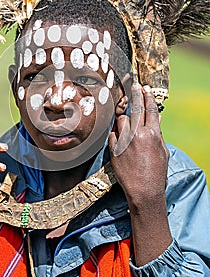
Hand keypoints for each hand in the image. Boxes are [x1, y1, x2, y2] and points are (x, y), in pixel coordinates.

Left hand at [109, 83, 168, 210]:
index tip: (146, 88)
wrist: (143, 190)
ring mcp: (124, 141)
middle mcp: (137, 134)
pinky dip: (117, 136)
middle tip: (134, 85)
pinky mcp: (113, 148)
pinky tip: (122, 142)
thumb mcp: (162, 151)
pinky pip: (113, 134)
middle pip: (136, 108)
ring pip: (122, 120)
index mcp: (152, 134)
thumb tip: (157, 119)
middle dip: (136, 95)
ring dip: (125, 121)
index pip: (150, 109)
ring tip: (129, 130)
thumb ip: (158, 134)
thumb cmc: (156, 172)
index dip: (148, 96)